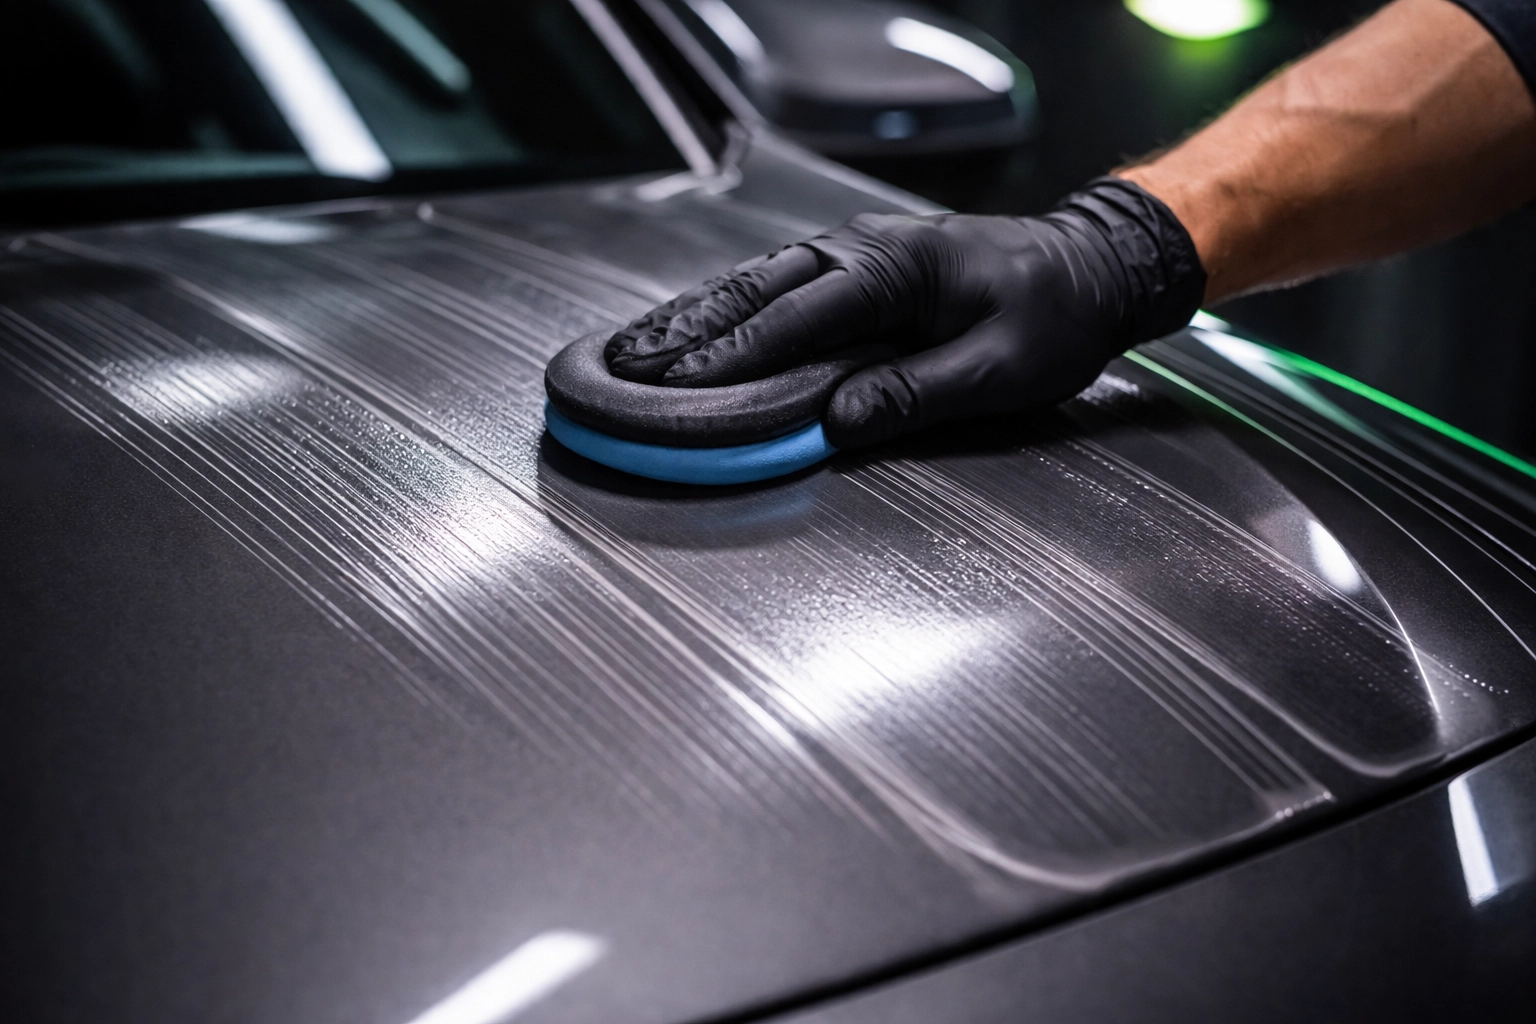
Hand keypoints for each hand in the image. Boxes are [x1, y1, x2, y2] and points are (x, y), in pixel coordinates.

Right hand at [604, 177, 1204, 447]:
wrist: (1089, 265)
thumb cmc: (1055, 314)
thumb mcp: (1001, 367)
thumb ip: (916, 392)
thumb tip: (838, 420)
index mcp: (895, 269)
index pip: (795, 318)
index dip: (733, 357)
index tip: (680, 387)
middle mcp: (863, 250)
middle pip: (756, 289)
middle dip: (689, 330)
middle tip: (628, 365)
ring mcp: (856, 252)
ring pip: (758, 281)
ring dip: (698, 315)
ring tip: (639, 346)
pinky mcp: (858, 268)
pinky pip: (780, 285)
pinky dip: (731, 307)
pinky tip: (697, 328)